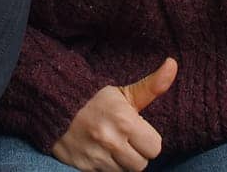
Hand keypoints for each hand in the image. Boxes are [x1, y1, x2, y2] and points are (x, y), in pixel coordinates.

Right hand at [51, 58, 176, 171]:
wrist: (53, 103)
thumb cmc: (93, 98)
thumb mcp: (123, 93)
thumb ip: (152, 86)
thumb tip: (173, 64)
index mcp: (125, 121)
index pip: (154, 148)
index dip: (147, 140)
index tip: (136, 131)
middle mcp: (111, 141)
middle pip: (141, 164)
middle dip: (135, 153)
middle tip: (123, 139)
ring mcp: (96, 156)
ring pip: (124, 171)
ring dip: (120, 161)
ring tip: (109, 145)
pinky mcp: (83, 166)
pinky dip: (104, 166)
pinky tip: (97, 151)